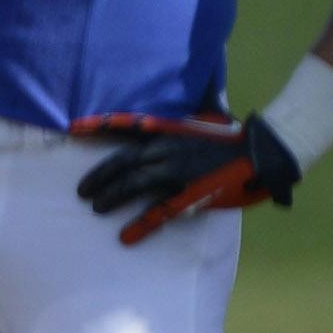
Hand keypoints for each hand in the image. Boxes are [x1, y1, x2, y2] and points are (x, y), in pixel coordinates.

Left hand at [68, 109, 303, 245]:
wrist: (260, 152)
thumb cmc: (232, 135)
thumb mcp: (203, 116)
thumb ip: (182, 116)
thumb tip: (183, 96)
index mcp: (167, 131)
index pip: (125, 125)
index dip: (98, 126)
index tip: (73, 128)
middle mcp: (165, 150)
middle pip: (121, 161)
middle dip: (99, 175)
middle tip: (81, 190)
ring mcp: (175, 172)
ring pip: (133, 184)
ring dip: (111, 196)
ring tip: (95, 207)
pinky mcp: (188, 194)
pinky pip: (158, 211)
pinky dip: (141, 225)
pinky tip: (125, 236)